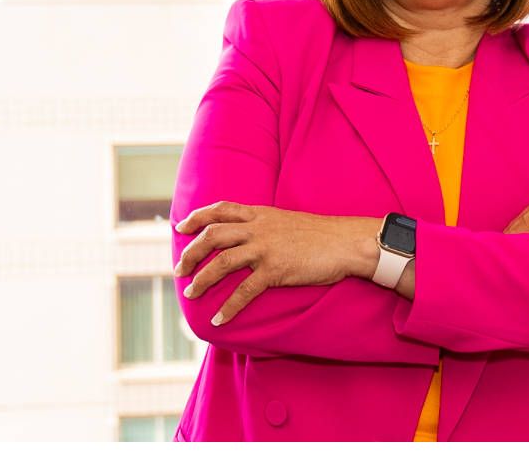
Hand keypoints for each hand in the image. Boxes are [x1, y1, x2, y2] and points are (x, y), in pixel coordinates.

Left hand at [173, 202, 380, 325]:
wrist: (348, 242)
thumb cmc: (325, 235)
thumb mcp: (290, 222)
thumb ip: (268, 227)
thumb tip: (253, 238)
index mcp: (262, 215)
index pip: (221, 209)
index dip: (197, 217)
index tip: (180, 227)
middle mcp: (259, 229)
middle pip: (213, 235)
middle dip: (191, 253)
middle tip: (180, 269)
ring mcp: (267, 249)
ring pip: (222, 262)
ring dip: (202, 280)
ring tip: (192, 293)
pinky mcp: (276, 270)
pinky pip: (245, 291)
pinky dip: (229, 307)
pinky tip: (219, 319)